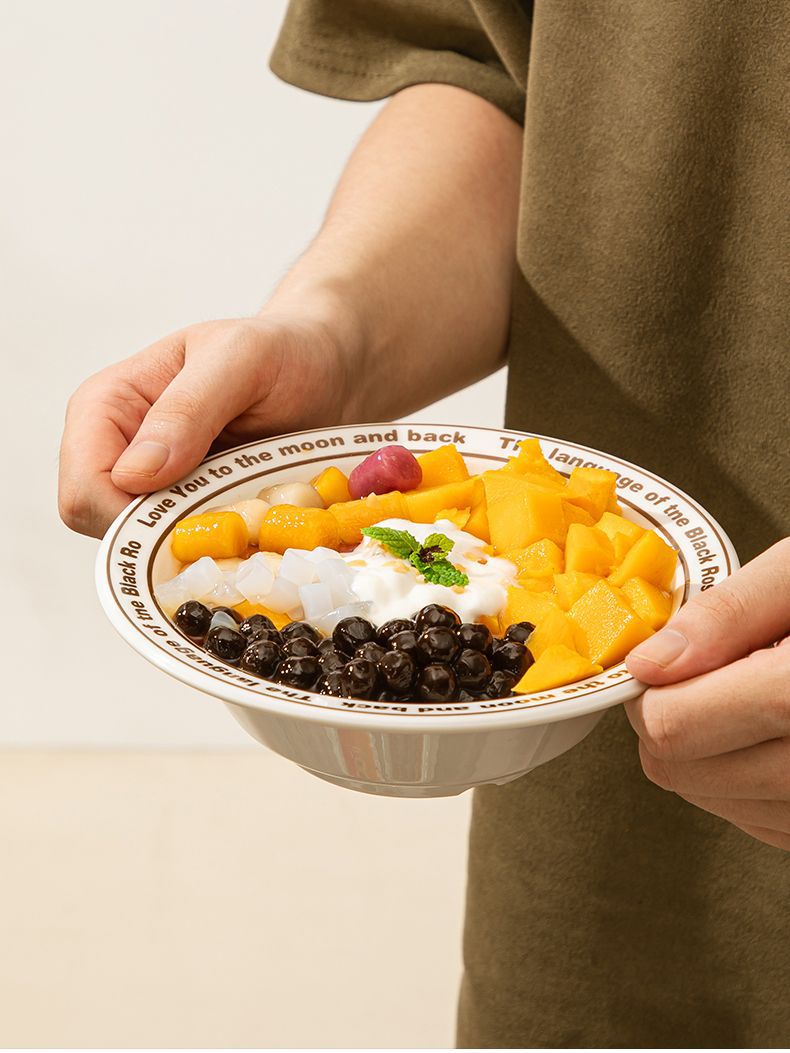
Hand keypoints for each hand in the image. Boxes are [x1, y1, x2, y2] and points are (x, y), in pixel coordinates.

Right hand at [58, 308, 357, 537]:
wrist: (324, 370)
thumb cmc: (282, 351)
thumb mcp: (240, 359)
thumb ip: (187, 409)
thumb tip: (135, 474)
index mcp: (108, 405)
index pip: (85, 487)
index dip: (130, 515)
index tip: (197, 512)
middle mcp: (119, 451)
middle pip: (107, 529)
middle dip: (167, 536)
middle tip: (234, 517)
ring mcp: (155, 488)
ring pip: (148, 550)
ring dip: (200, 545)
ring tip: (250, 513)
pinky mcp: (191, 511)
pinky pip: (189, 553)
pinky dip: (221, 549)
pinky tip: (255, 524)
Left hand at [625, 538, 789, 850]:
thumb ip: (728, 615)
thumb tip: (649, 663)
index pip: (675, 728)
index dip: (653, 692)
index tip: (665, 664)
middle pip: (681, 772)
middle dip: (674, 720)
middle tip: (713, 673)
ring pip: (712, 802)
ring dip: (710, 754)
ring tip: (761, 696)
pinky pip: (761, 823)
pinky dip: (748, 781)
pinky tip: (778, 733)